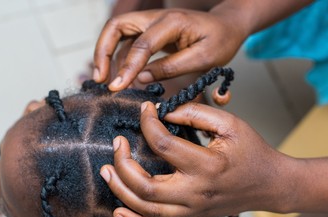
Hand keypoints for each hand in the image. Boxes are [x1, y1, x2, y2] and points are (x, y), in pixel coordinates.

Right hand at [94, 8, 246, 90]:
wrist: (228, 26)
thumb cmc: (220, 41)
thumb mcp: (203, 59)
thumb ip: (171, 67)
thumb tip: (141, 78)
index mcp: (172, 23)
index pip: (142, 45)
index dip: (127, 68)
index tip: (117, 87)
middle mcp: (157, 18)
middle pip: (117, 26)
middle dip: (102, 51)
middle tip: (100, 78)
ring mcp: (152, 23)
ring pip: (118, 32)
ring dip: (107, 54)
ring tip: (105, 80)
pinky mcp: (151, 32)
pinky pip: (128, 42)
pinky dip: (120, 58)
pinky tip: (122, 76)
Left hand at [100, 102, 292, 216]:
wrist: (271, 184)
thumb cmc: (252, 152)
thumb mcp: (231, 124)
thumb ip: (196, 113)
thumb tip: (164, 112)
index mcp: (207, 165)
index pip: (163, 144)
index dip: (148, 123)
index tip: (146, 110)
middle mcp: (195, 192)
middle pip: (145, 186)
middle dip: (123, 163)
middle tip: (118, 143)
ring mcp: (191, 210)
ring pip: (145, 209)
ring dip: (120, 190)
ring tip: (106, 170)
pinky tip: (118, 211)